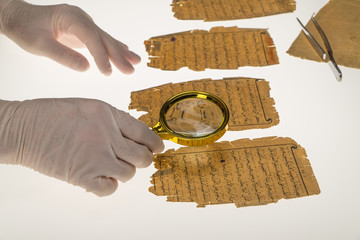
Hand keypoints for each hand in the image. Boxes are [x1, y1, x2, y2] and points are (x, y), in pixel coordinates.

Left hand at [0, 0, 140, 74]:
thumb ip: (62, 55)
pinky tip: (126, 52)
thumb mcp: (39, 45)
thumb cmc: (26, 29)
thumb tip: (86, 67)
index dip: (100, 55)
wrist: (19, 18)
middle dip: (118, 55)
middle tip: (130, 71)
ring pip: (105, 39)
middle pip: (103, 38)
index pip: (90, 37)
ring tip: (136, 62)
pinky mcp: (84, 30)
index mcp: (70, 18)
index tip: (107, 72)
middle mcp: (81, 18)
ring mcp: (84, 23)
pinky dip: (114, 47)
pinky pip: (101, 40)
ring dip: (121, 52)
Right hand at [0, 98, 163, 195]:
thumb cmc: (53, 114)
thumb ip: (114, 120)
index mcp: (109, 115)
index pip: (144, 133)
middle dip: (142, 159)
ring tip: (111, 166)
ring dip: (124, 172)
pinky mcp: (83, 176)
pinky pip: (109, 189)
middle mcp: (107, 136)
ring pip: (129, 173)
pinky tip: (100, 178)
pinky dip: (108, 186)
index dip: (155, 143)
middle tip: (135, 159)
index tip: (158, 148)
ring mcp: (96, 157)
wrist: (23, 127)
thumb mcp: (90, 107)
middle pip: (142, 157)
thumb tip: (135, 136)